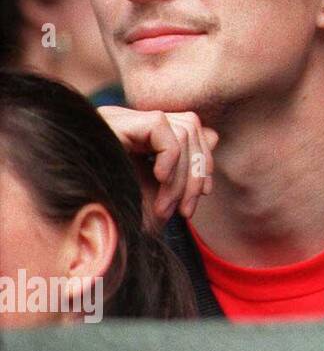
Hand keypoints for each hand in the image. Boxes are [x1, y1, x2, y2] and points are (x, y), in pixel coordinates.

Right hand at [96, 107, 219, 227]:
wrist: (83, 232)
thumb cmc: (119, 217)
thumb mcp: (163, 192)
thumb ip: (187, 165)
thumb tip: (214, 135)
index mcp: (138, 136)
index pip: (189, 129)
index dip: (202, 161)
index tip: (202, 195)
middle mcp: (128, 122)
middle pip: (191, 127)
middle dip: (197, 171)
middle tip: (185, 210)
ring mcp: (119, 119)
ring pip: (182, 129)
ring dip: (181, 177)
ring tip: (165, 209)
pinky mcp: (113, 121)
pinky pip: (161, 128)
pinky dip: (169, 158)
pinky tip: (157, 181)